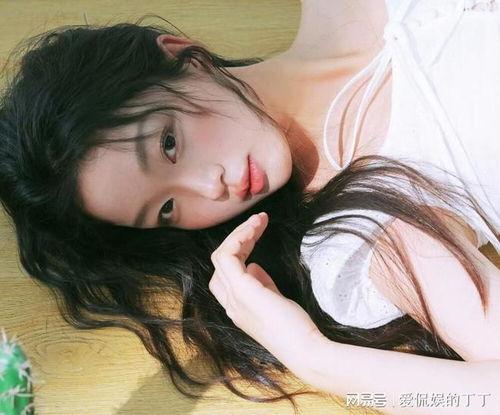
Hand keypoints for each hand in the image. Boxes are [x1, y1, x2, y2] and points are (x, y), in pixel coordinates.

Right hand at [208, 212, 322, 370]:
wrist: (305, 349)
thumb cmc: (295, 329)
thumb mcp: (275, 300)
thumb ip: (263, 284)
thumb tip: (254, 266)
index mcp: (237, 305)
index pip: (225, 273)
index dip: (238, 251)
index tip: (257, 236)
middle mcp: (230, 302)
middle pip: (220, 262)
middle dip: (237, 239)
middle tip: (258, 223)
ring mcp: (233, 297)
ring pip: (221, 256)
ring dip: (238, 235)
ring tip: (258, 222)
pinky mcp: (242, 290)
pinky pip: (228, 256)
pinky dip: (238, 238)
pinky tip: (254, 229)